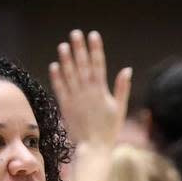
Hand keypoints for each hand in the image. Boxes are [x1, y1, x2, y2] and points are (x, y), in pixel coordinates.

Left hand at [49, 30, 131, 151]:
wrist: (93, 147)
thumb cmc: (109, 130)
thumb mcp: (120, 109)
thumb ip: (122, 88)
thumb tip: (127, 70)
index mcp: (101, 91)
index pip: (98, 64)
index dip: (96, 49)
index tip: (93, 35)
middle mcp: (87, 92)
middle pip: (83, 65)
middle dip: (79, 48)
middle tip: (75, 33)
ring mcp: (75, 98)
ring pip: (69, 74)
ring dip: (66, 59)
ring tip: (63, 45)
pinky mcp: (65, 106)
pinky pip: (60, 88)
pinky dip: (57, 77)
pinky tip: (54, 65)